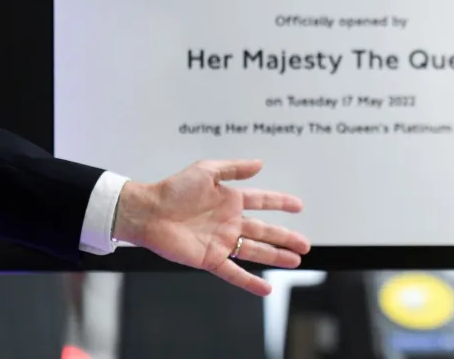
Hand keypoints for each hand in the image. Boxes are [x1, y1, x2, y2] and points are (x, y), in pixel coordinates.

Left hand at [112, 159, 310, 296]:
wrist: (148, 211)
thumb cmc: (173, 189)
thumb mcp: (206, 170)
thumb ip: (234, 168)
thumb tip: (260, 164)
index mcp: (231, 200)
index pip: (263, 201)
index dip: (281, 203)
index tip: (299, 206)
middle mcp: (230, 222)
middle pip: (265, 231)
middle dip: (286, 238)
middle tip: (305, 244)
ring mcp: (222, 242)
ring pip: (256, 251)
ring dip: (276, 256)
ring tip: (296, 261)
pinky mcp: (210, 258)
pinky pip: (234, 272)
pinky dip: (250, 282)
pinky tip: (266, 288)